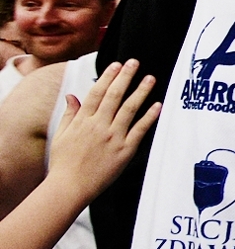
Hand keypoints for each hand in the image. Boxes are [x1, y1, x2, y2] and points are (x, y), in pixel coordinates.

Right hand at [46, 60, 160, 205]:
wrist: (70, 186)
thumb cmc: (63, 163)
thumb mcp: (61, 135)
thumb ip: (69, 114)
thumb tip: (72, 96)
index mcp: (82, 121)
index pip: (96, 93)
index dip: (107, 77)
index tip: (116, 65)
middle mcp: (98, 126)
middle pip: (114, 96)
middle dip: (124, 77)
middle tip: (134, 62)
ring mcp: (113, 138)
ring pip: (129, 109)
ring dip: (141, 92)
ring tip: (150, 78)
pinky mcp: (124, 151)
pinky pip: (139, 130)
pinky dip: (149, 117)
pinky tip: (157, 105)